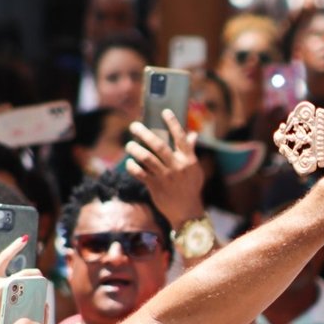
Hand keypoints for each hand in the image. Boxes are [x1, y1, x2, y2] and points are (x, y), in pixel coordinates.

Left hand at [126, 110, 204, 228]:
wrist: (186, 211)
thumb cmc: (191, 187)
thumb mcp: (195, 169)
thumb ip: (191, 152)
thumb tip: (193, 135)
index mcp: (188, 160)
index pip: (180, 138)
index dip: (173, 123)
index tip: (164, 112)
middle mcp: (177, 166)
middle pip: (159, 146)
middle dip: (144, 134)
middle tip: (134, 126)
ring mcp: (165, 176)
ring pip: (147, 158)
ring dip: (135, 149)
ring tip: (129, 144)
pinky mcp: (155, 186)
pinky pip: (140, 173)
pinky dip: (132, 167)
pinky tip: (129, 163)